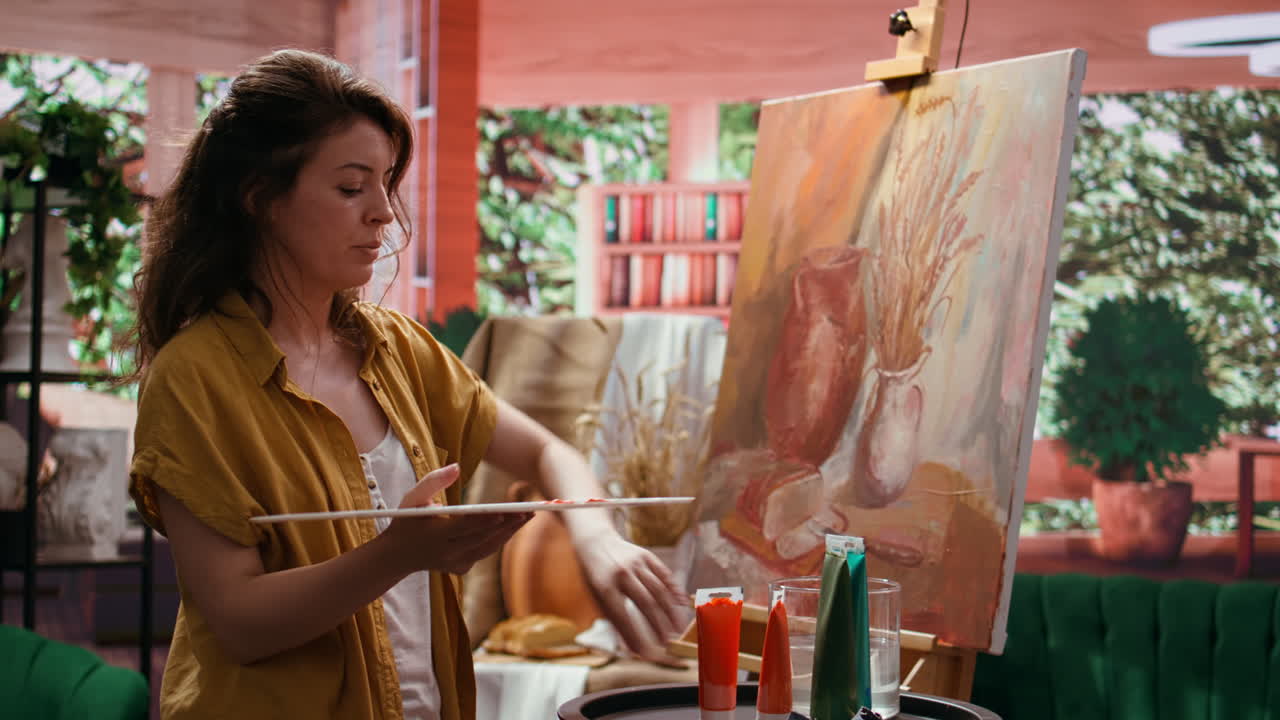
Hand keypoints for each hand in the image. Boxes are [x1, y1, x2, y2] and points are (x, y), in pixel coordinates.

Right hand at [386, 464, 531, 575]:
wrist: (397, 557)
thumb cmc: (406, 520)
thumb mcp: (413, 498)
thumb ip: (433, 480)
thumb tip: (457, 467)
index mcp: (434, 536)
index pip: (463, 529)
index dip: (483, 522)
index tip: (503, 512)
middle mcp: (446, 554)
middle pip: (481, 537)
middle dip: (506, 524)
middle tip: (529, 509)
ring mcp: (455, 564)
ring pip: (488, 547)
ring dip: (509, 532)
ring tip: (529, 515)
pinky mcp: (461, 569)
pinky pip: (485, 552)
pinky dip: (499, 538)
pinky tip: (514, 525)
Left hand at [572, 528, 687, 663]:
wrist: (595, 541)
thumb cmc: (594, 576)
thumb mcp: (596, 597)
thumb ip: (611, 620)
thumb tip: (628, 649)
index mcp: (605, 587)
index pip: (623, 616)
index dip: (635, 635)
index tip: (645, 652)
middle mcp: (622, 573)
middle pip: (646, 602)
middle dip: (657, 625)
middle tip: (667, 643)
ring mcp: (636, 562)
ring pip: (658, 589)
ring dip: (669, 611)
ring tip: (677, 629)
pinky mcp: (646, 555)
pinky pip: (664, 574)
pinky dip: (674, 589)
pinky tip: (682, 604)